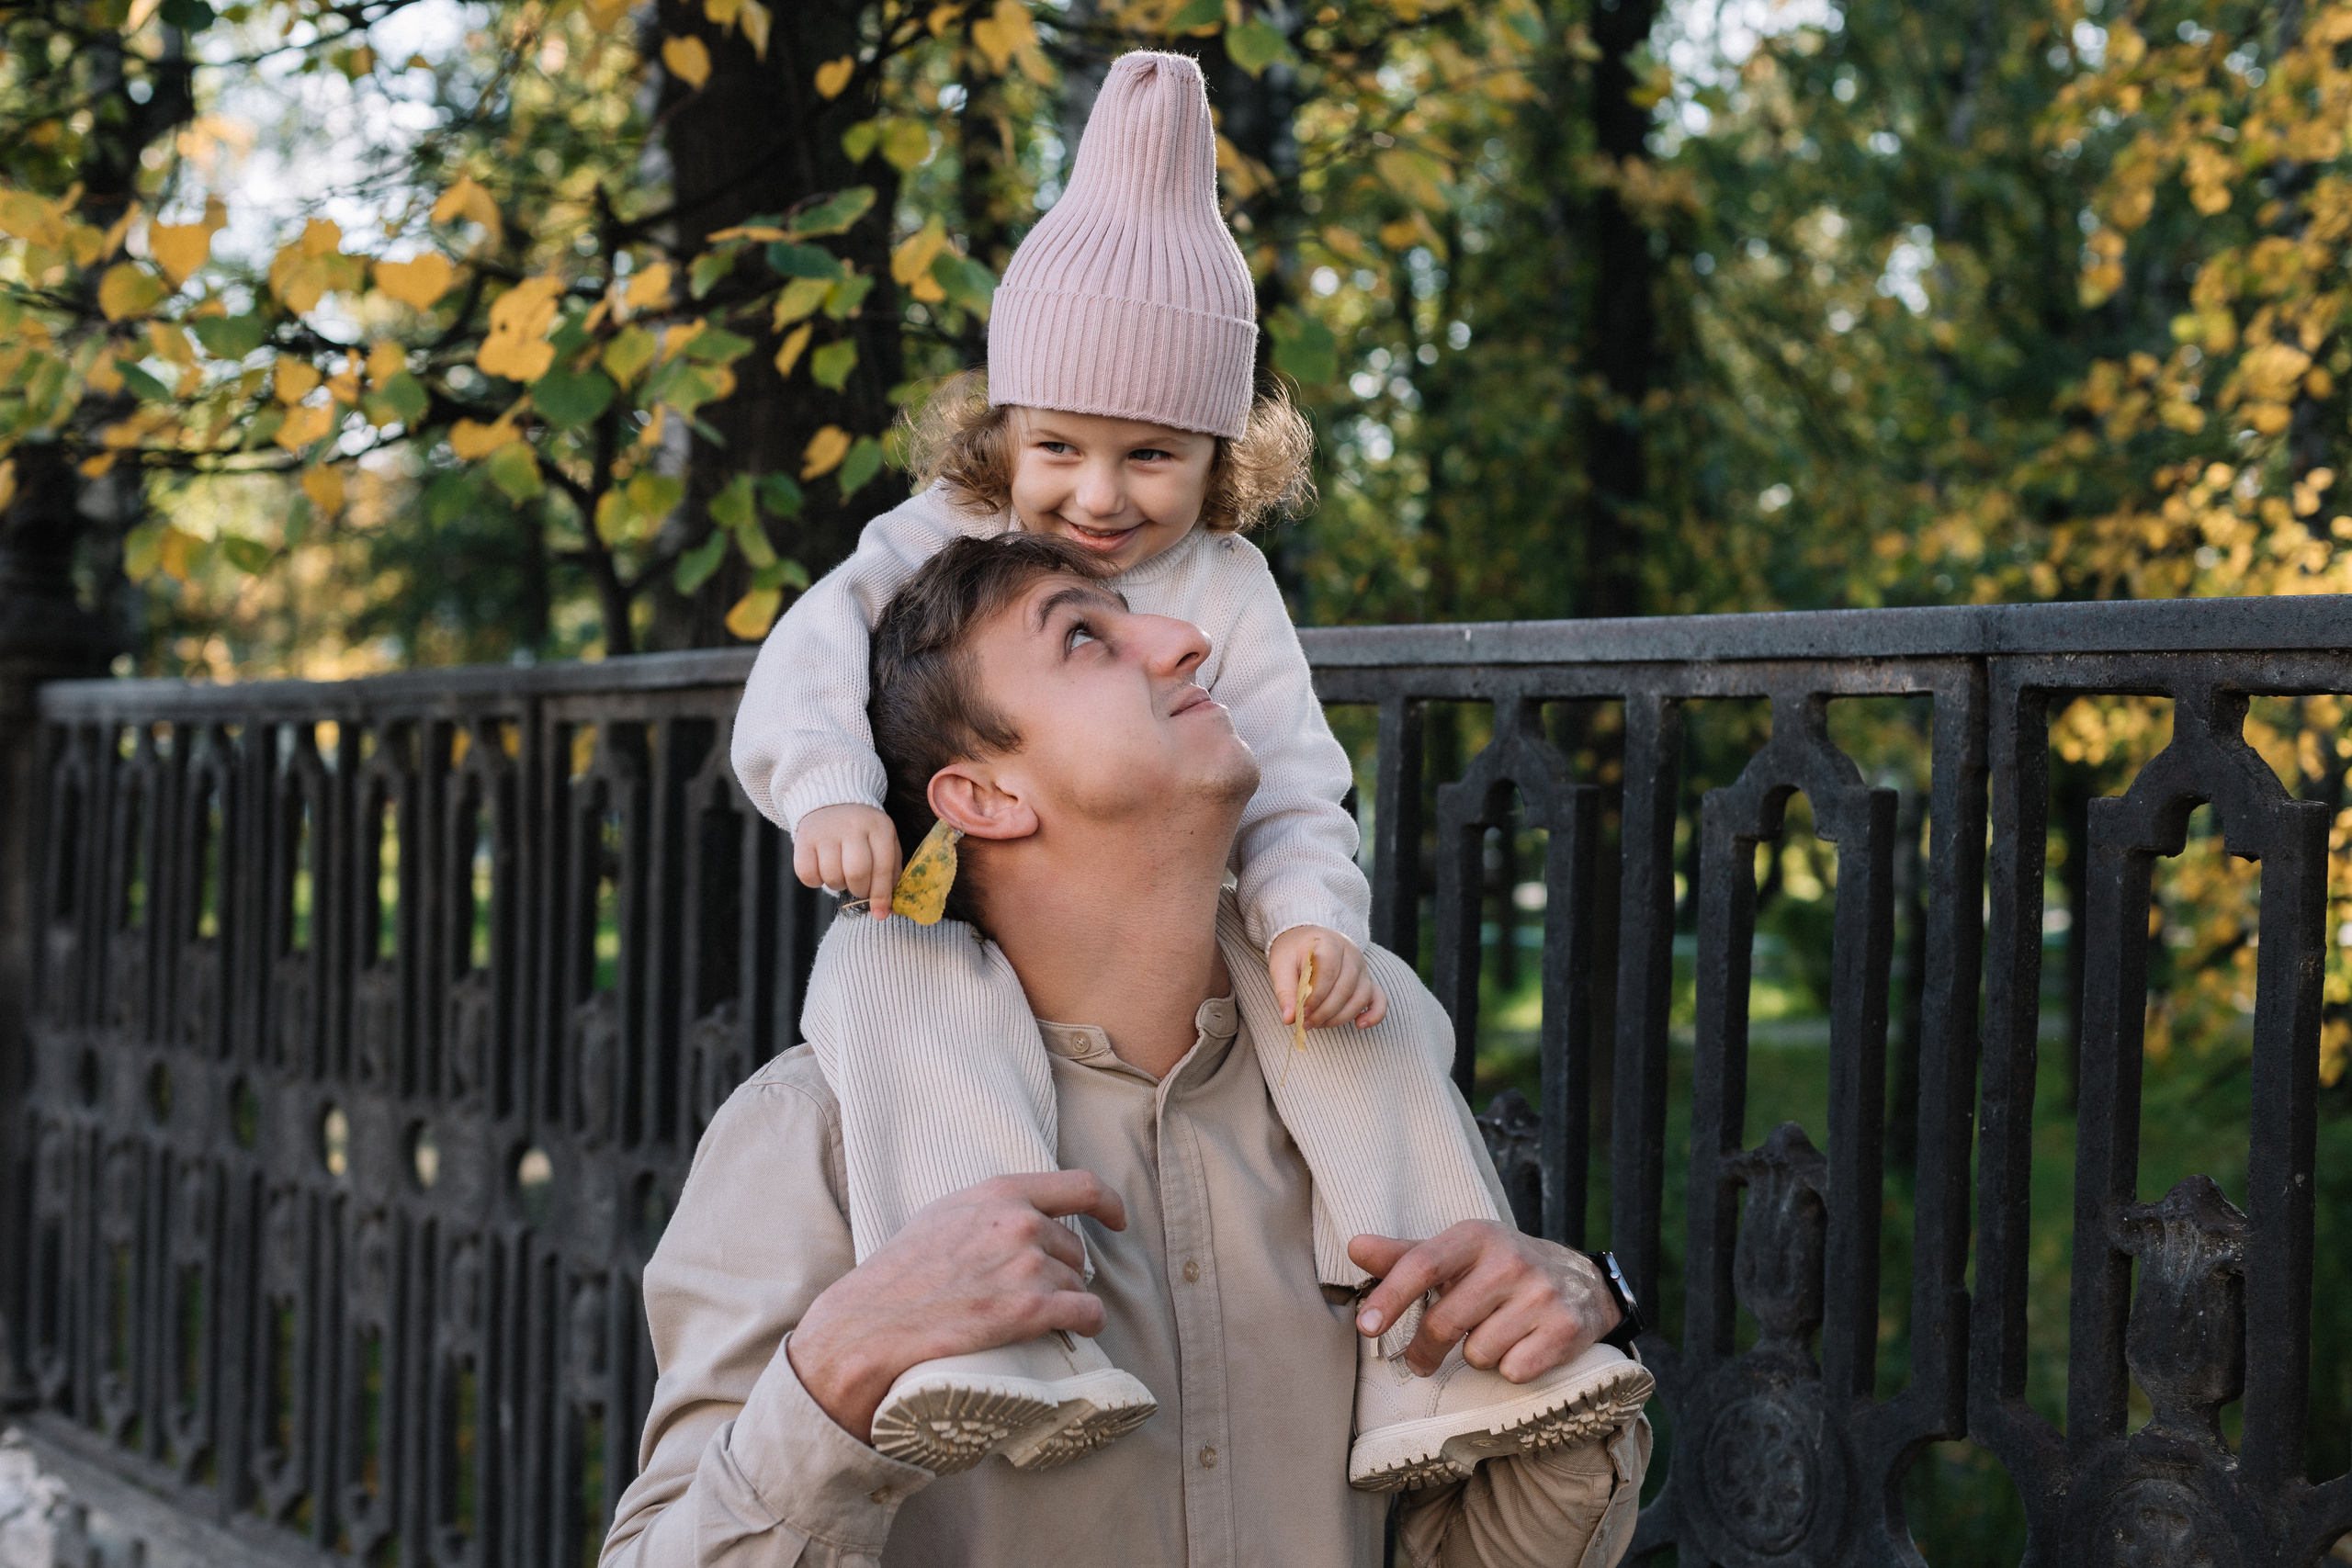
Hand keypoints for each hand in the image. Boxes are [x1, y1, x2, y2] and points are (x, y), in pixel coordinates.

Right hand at [788, 1171, 1127, 1439]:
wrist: (868, 1326)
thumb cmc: (899, 1275)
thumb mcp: (943, 1216)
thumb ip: (989, 1209)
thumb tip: (1025, 1214)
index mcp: (999, 1193)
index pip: (1081, 1186)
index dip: (1109, 1203)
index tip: (1117, 1220)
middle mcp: (1019, 1222)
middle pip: (1074, 1247)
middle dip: (1061, 1270)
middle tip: (1033, 1292)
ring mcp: (1027, 1265)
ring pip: (1078, 1282)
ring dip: (1065, 1300)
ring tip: (1030, 1317)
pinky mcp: (1030, 1309)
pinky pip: (1086, 1313)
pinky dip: (1086, 1323)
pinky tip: (1076, 1331)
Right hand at [792, 803, 899, 917]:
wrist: (833, 801)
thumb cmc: (865, 832)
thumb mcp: (885, 842)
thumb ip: (891, 873)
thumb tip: (888, 909)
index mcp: (879, 827)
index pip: (883, 867)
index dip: (881, 895)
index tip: (880, 914)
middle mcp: (853, 826)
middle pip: (857, 873)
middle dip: (860, 890)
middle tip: (859, 887)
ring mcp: (826, 831)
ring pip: (832, 876)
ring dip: (838, 884)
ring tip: (841, 872)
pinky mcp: (803, 838)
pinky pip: (807, 874)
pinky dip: (816, 881)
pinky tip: (823, 869)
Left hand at [1269, 926, 1386, 1029]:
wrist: (1306, 940)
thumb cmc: (1293, 953)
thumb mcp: (1281, 966)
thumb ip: (1285, 991)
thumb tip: (1290, 1018)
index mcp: (1329, 944)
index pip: (1328, 973)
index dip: (1315, 997)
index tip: (1301, 1013)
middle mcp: (1351, 954)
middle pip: (1344, 988)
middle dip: (1325, 1012)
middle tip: (1306, 1023)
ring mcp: (1362, 968)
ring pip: (1360, 998)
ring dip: (1340, 1017)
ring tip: (1319, 1024)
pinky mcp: (1367, 981)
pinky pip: (1379, 1000)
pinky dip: (1374, 1015)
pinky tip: (1359, 1025)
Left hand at [1348, 1223, 1619, 1381]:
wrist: (1584, 1282)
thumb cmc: (1502, 1269)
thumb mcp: (1458, 1253)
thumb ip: (1405, 1256)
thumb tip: (1355, 1246)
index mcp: (1477, 1236)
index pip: (1423, 1265)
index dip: (1390, 1297)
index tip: (1366, 1327)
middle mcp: (1510, 1261)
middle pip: (1444, 1322)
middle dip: (1425, 1350)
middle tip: (1421, 1359)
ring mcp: (1541, 1295)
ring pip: (1478, 1354)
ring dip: (1478, 1354)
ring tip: (1496, 1334)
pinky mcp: (1565, 1329)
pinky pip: (1512, 1371)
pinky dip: (1511, 1367)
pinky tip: (1523, 1346)